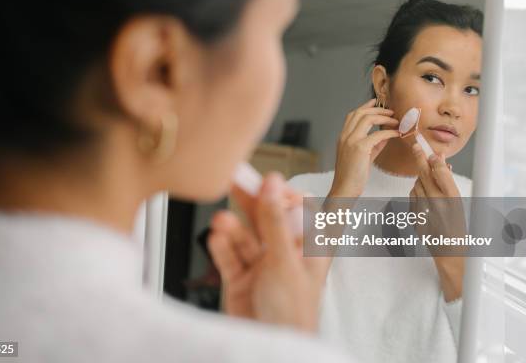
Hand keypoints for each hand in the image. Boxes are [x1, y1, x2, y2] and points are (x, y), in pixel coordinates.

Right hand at [207, 173, 328, 332]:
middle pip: (266, 218)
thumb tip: (272, 186)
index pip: (298, 209)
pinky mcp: (241, 278)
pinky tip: (217, 239)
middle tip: (233, 180)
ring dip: (233, 228)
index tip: (266, 179)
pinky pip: (230, 256)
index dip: (282, 193)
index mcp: (308, 247)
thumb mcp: (285, 261)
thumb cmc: (292, 314)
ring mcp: (262, 265)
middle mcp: (285, 253)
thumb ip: (275, 222)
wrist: (268, 349)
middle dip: (250, 201)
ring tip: (221, 222)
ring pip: (245, 237)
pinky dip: (223, 248)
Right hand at [329, 98, 399, 197]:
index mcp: (343, 137)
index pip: (352, 115)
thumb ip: (374, 144)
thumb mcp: (363, 156)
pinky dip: (389, 132)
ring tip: (395, 120)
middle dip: (377, 109)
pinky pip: (378, 134)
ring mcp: (351, 141)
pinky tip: (396, 134)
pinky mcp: (360, 148)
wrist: (344, 189)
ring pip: (367, 118)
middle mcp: (345, 136)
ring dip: (384, 117)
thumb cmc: (352, 175)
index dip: (365, 106)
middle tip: (390, 111)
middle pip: (360, 112)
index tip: (376, 102)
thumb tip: (386, 135)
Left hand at [410, 144, 465, 301]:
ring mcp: (424, 210)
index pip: (440, 172)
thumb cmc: (457, 226)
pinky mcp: (415, 216)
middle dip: (419, 159)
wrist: (449, 250)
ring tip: (428, 179)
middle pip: (424, 174)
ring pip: (417, 185)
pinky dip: (416, 192)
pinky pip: (412, 197)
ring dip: (420, 178)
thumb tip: (441, 161)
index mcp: (453, 199)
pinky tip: (424, 195)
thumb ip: (448, 181)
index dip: (433, 159)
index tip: (430, 150)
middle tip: (415, 145)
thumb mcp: (459, 202)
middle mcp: (438, 204)